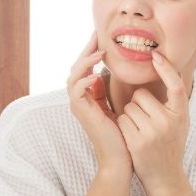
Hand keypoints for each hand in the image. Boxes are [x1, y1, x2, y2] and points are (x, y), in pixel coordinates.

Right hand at [67, 32, 131, 175]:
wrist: (120, 159)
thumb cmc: (123, 135)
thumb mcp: (118, 107)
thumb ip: (110, 91)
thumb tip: (112, 73)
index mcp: (89, 96)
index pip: (86, 67)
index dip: (92, 51)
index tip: (103, 37)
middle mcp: (81, 99)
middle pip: (76, 66)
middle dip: (86, 49)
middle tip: (98, 35)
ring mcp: (79, 106)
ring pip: (72, 75)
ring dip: (85, 62)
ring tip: (100, 53)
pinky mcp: (82, 113)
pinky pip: (75, 90)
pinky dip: (83, 79)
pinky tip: (95, 73)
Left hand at [116, 50, 189, 195]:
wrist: (165, 177)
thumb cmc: (170, 146)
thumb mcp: (179, 123)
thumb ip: (173, 103)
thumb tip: (165, 73)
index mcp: (181, 114)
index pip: (176, 85)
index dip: (166, 69)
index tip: (156, 55)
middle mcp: (168, 122)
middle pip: (141, 96)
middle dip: (137, 104)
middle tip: (146, 121)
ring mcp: (153, 132)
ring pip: (128, 107)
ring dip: (129, 116)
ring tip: (140, 131)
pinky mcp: (137, 142)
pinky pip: (122, 120)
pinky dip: (123, 126)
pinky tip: (132, 138)